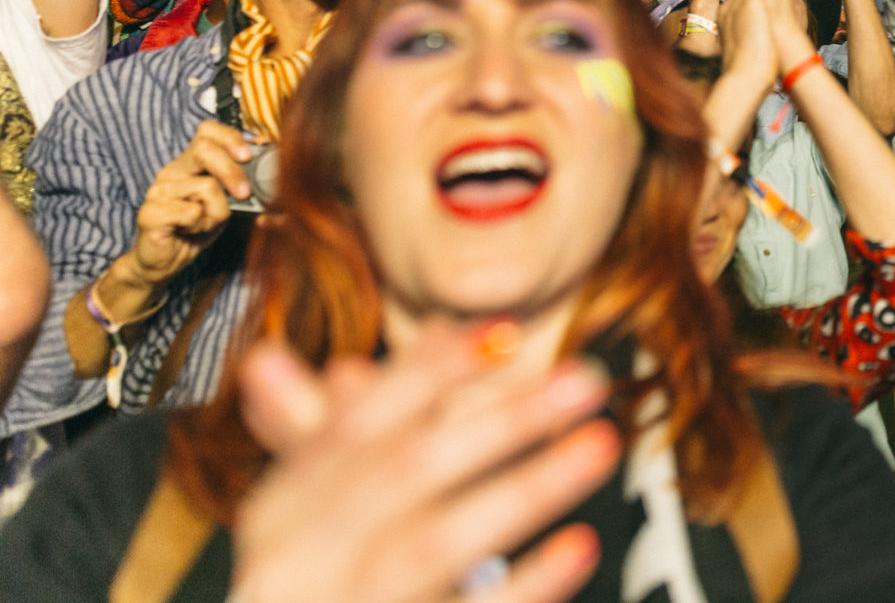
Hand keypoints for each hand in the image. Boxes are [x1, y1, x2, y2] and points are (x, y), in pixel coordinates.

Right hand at [128, 121, 252, 284]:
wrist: (167, 262)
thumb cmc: (198, 229)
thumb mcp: (227, 203)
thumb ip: (241, 182)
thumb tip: (267, 166)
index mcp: (190, 164)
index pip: (207, 132)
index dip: (230, 137)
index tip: (248, 155)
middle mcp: (172, 172)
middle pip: (205, 149)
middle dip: (232, 171)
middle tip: (243, 193)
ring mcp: (158, 191)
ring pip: (206, 186)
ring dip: (217, 211)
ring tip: (204, 224)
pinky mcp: (149, 213)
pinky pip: (190, 212)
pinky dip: (200, 225)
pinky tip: (189, 231)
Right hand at [229, 324, 615, 602]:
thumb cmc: (312, 589)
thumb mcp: (302, 520)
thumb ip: (336, 436)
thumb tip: (378, 348)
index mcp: (279, 511)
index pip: (356, 425)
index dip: (429, 374)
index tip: (507, 333)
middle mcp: (298, 560)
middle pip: (408, 472)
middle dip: (502, 419)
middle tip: (586, 377)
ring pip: (439, 544)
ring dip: (527, 488)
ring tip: (599, 445)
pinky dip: (527, 583)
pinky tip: (580, 546)